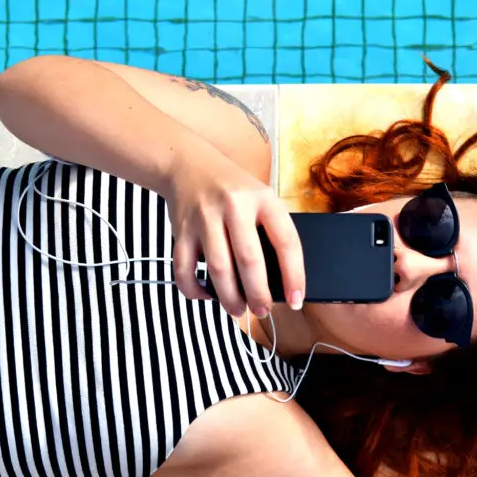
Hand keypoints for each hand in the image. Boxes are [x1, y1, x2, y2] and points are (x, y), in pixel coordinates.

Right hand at [165, 149, 304, 317]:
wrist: (188, 164)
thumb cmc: (233, 190)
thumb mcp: (260, 198)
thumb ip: (269, 231)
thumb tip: (279, 282)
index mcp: (263, 199)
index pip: (286, 241)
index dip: (294, 275)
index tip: (296, 300)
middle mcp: (234, 206)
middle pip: (249, 260)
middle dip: (258, 294)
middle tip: (263, 311)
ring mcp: (204, 218)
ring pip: (218, 269)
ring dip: (229, 298)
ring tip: (237, 310)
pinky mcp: (181, 230)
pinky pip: (184, 269)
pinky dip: (194, 289)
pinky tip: (205, 295)